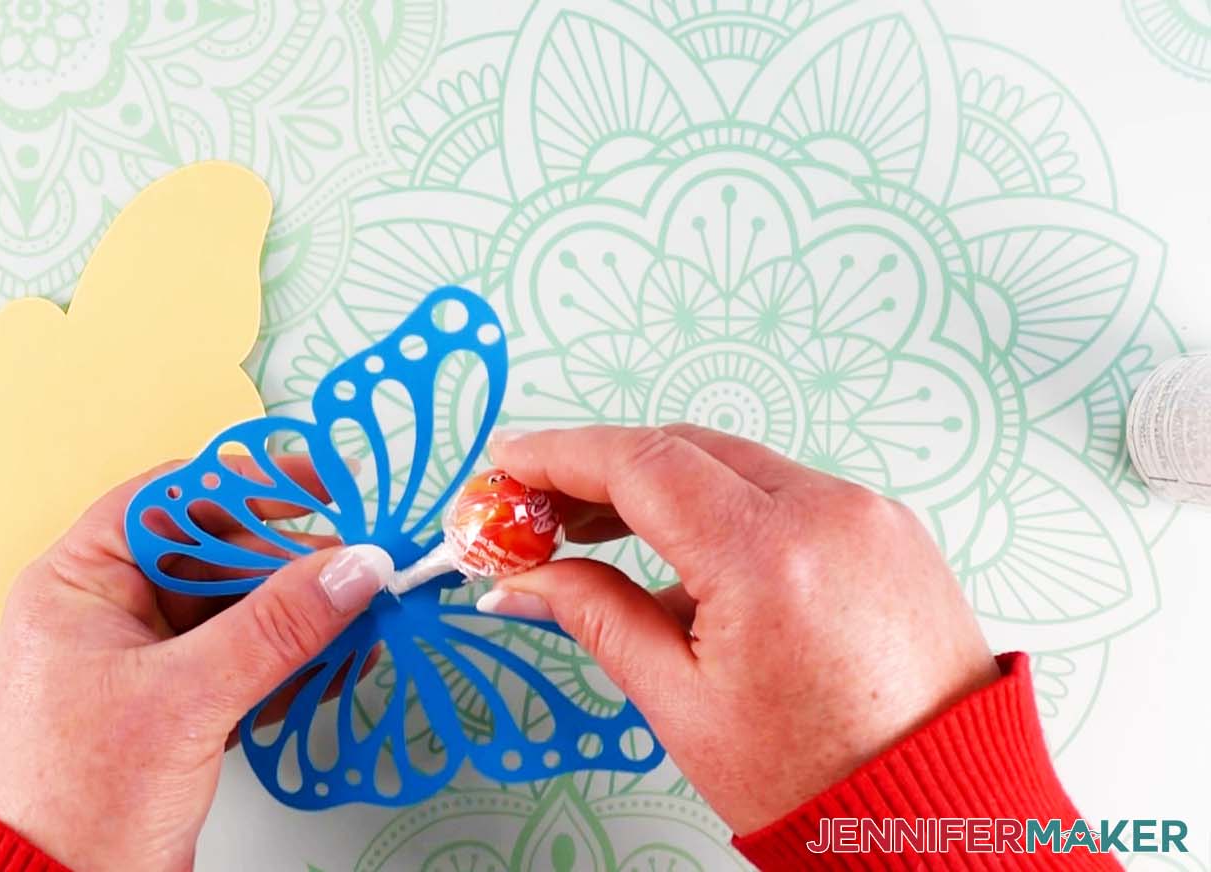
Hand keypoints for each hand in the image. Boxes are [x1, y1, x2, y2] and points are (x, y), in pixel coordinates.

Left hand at [0, 459, 392, 871]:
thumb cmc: (80, 800)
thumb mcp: (187, 698)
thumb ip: (277, 626)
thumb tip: (351, 567)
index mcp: (77, 583)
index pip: (169, 499)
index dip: (247, 484)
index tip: (321, 483)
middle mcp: (106, 610)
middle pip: (213, 554)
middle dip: (288, 565)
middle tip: (356, 571)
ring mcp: (141, 660)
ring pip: (235, 610)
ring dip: (297, 620)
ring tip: (357, 627)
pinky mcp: (172, 705)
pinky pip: (239, 660)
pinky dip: (286, 664)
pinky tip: (331, 670)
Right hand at [481, 425, 996, 834]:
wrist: (942, 817)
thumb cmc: (818, 781)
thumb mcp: (681, 705)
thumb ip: (595, 617)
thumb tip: (523, 579)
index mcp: (768, 557)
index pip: (640, 464)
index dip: (559, 456)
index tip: (509, 464)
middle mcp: (826, 512)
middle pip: (684, 449)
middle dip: (601, 470)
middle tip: (537, 508)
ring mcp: (867, 514)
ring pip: (735, 465)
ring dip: (661, 485)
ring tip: (595, 532)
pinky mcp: (888, 530)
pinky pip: (786, 492)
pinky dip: (723, 506)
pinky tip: (681, 555)